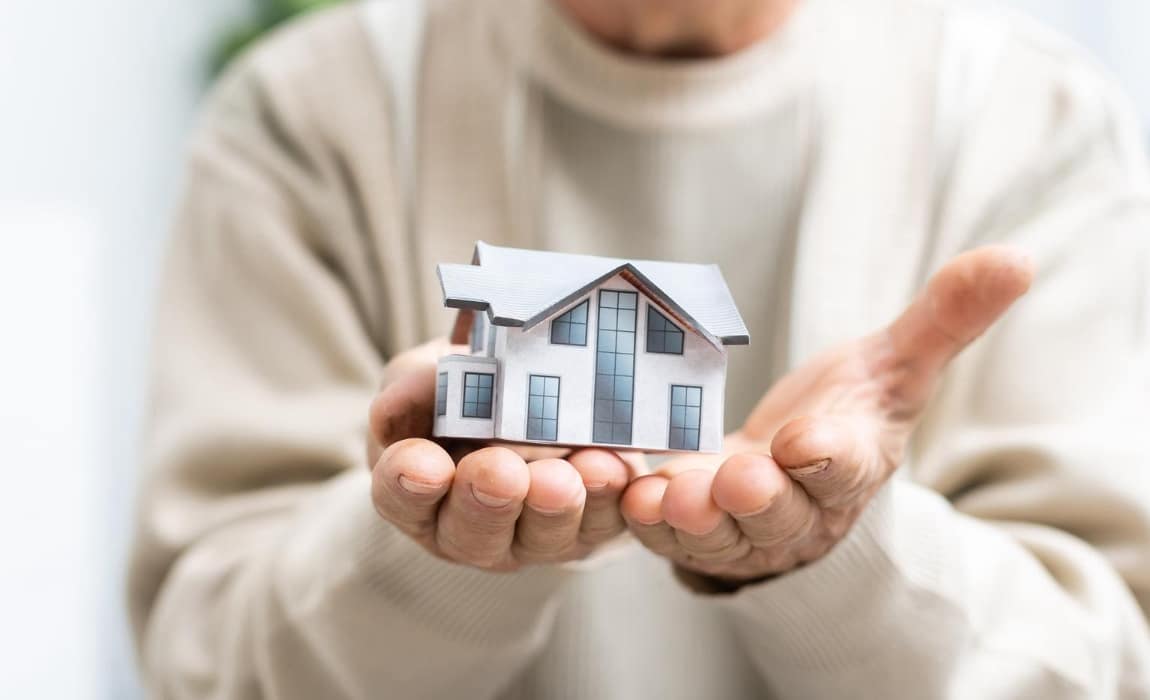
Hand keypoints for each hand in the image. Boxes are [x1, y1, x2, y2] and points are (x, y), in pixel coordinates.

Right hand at [367, 340, 633, 570]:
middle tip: (500, 473)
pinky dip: (611, 498)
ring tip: (562, 476)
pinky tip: (612, 467)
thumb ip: (412, 387)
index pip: (403, 497)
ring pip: (544, 534)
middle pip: (475, 532)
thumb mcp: (429, 377)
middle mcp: (473, 530)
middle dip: (488, 502)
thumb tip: (395, 402)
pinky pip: (605, 520)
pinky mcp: (592, 525)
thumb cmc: (463, 395)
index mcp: (419, 495)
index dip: (410, 484)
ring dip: (554, 506)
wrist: (533, 399)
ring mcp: (534, 536)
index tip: (423, 464)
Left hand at [620, 246, 1033, 583]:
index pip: (847, 469)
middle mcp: (796, 509)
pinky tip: (621, 488)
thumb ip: (943, 319)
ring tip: (669, 493)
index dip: (830, 457)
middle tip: (737, 478)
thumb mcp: (892, 365)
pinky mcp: (687, 530)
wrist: (788, 468)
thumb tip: (1016, 258)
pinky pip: (662, 534)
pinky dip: (642, 518)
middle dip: (761, 500)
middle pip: (781, 515)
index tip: (810, 439)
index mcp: (849, 467)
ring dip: (692, 518)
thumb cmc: (841, 414)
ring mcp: (738, 528)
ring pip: (717, 535)